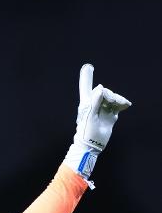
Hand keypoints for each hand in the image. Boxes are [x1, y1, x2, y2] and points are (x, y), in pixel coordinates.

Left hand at [64, 63, 130, 185]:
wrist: (92, 145)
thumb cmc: (86, 132)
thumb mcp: (89, 116)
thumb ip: (94, 101)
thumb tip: (100, 87)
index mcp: (86, 103)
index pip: (86, 88)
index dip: (86, 77)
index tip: (88, 66)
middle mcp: (94, 104)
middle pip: (104, 92)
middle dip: (110, 94)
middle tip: (113, 101)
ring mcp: (103, 109)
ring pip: (112, 98)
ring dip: (118, 99)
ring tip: (122, 104)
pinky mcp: (110, 115)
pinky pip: (118, 106)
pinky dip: (122, 104)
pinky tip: (126, 105)